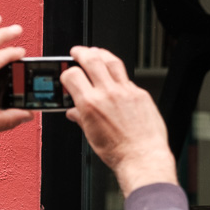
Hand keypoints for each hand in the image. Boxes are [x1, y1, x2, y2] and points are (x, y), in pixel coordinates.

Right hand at [60, 46, 176, 196]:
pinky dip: (118, 75)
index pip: (72, 75)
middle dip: (81, 52)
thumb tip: (73, 112)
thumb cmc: (118, 151)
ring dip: (101, 53)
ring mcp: (126, 91)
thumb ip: (81, 118)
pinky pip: (127, 79)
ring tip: (95, 52)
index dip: (66, 73)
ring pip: (112, 62)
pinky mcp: (141, 94)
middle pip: (92, 59)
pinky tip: (115, 78)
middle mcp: (108, 93)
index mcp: (91, 104)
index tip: (67, 76)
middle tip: (77, 52)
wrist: (143, 157)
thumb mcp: (91, 136)